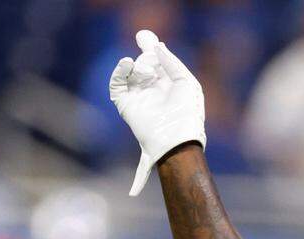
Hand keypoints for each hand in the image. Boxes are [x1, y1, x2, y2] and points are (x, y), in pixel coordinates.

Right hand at [110, 29, 205, 196]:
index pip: (156, 63)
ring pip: (131, 72)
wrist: (175, 137)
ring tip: (147, 72)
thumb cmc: (187, 112)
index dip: (150, 49)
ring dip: (138, 65)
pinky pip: (117, 83)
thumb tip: (158, 46)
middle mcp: (153, 89)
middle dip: (144, 54)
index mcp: (169, 84)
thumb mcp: (186, 82)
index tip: (145, 37)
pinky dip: (119, 71)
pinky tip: (127, 64)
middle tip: (143, 40)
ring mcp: (138, 96)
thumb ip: (172, 62)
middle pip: (143, 64)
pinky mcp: (125, 104)